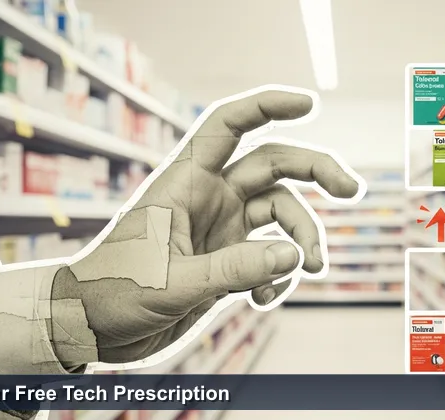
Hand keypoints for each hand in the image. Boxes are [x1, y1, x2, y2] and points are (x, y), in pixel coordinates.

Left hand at [50, 88, 362, 364]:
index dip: (267, 106)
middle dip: (316, 172)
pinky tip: (263, 298)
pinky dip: (278, 275)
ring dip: (303, 240)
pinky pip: (271, 256)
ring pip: (282, 215)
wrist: (93, 329)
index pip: (228, 126)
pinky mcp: (228, 261)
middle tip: (351, 189)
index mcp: (188, 183)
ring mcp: (223, 229)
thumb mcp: (174, 281)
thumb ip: (234, 269)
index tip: (309, 104)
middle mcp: (211, 198)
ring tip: (312, 268)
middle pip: (275, 166)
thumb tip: (294, 258)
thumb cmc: (115, 291)